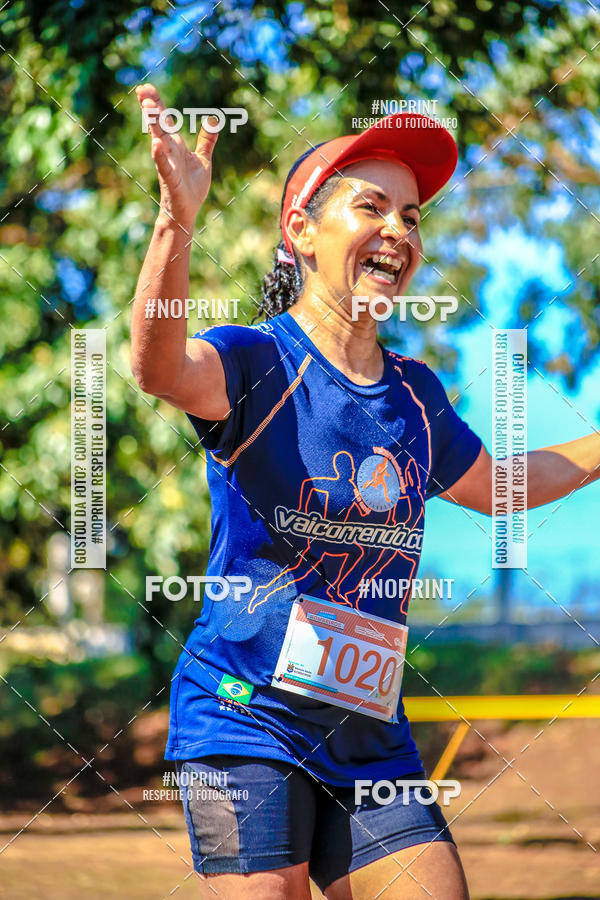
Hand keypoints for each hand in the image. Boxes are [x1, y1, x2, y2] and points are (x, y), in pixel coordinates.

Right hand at [135, 83, 217, 229]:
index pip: (165, 120)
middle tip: (142, 90)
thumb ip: (206, 141)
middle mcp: (169, 151)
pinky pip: (163, 165)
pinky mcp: (170, 179)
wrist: (187, 210)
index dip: (157, 104)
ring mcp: (168, 164)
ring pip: (159, 141)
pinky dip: (160, 155)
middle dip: (151, 109)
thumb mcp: (203, 159)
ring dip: (153, 125)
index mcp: (176, 145)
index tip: (146, 87)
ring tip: (147, 108)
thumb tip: (214, 120)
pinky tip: (156, 144)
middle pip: (159, 125)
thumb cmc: (192, 186)